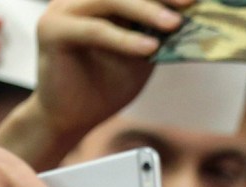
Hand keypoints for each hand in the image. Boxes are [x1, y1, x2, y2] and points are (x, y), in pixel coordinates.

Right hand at [30, 0, 190, 140]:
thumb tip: (192, 17)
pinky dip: (124, 39)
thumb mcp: (141, 53)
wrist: (72, 116)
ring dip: (145, 10)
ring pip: (109, 0)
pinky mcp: (52, 30)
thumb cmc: (107, 83)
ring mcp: (63, 9)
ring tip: (174, 25)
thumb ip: (157, 32)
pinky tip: (150, 48)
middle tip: (189, 3)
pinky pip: (95, 30)